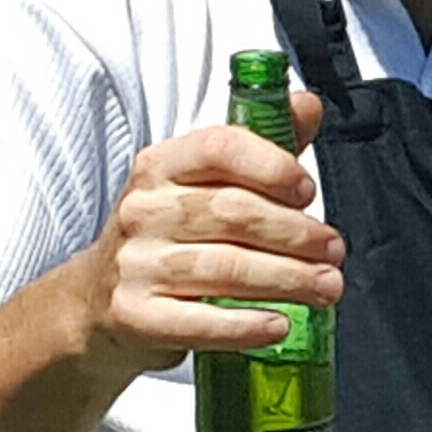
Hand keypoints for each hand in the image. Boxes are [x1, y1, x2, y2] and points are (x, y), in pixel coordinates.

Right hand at [73, 90, 344, 378]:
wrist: (96, 301)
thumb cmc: (169, 234)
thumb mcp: (204, 183)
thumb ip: (260, 147)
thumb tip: (308, 105)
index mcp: (161, 166)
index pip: (219, 148)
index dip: (272, 167)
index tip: (309, 192)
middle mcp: (142, 210)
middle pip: (235, 214)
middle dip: (298, 234)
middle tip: (335, 251)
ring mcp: (135, 264)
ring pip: (226, 269)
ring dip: (288, 279)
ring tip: (327, 287)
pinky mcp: (134, 315)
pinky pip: (199, 322)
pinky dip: (246, 326)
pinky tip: (280, 324)